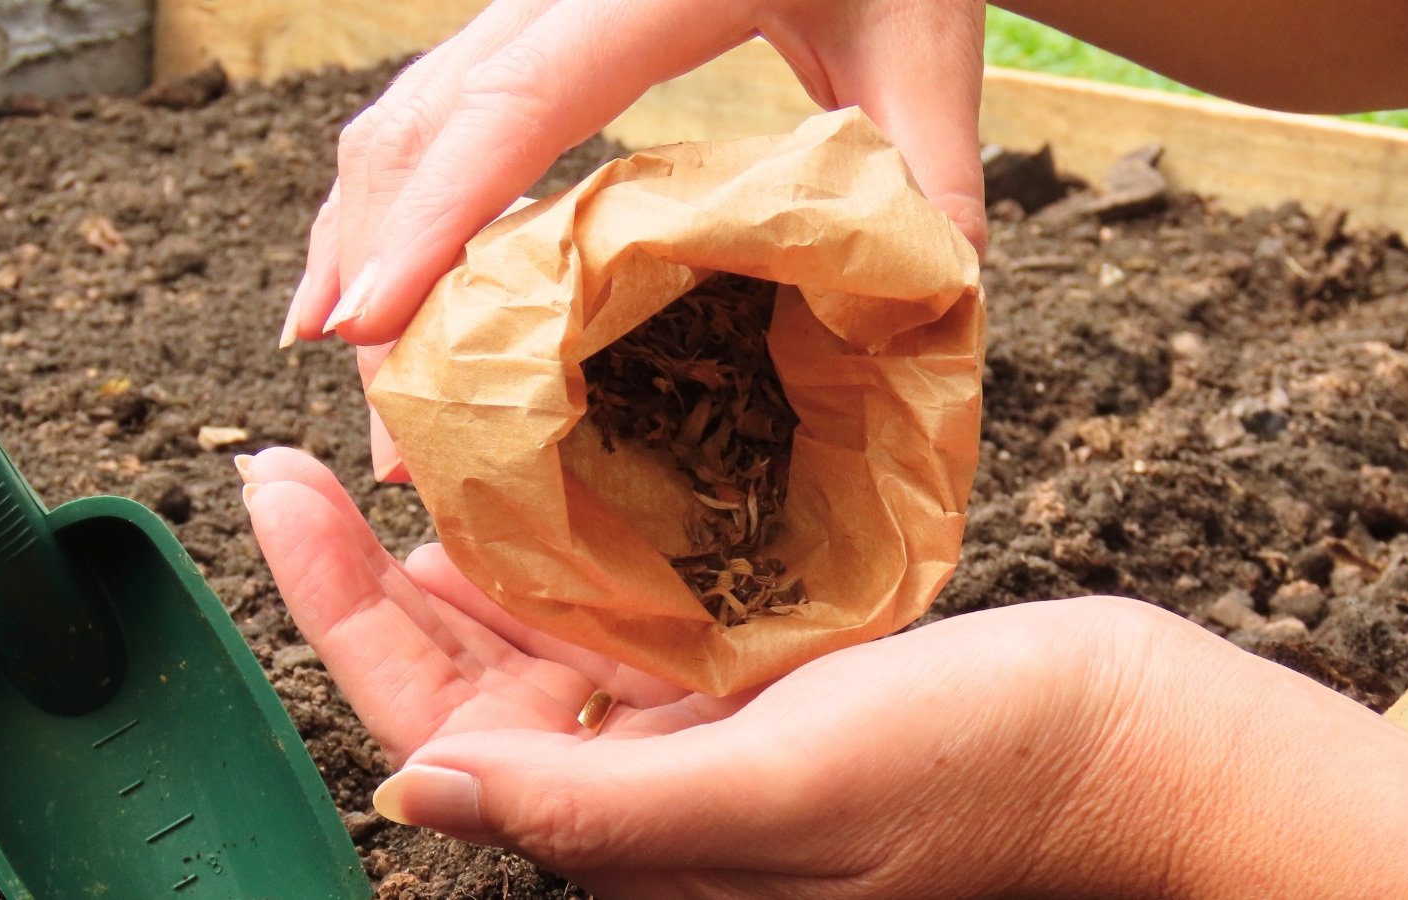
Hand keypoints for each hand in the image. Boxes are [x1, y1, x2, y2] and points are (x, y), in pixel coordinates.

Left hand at [242, 448, 1205, 896]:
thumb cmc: (989, 773)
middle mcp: (647, 797)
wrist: (1130, 745)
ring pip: (537, 641)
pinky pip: (625, 614)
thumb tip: (422, 787)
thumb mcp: (792, 792)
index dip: (344, 615)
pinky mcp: (748, 683)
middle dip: (371, 575)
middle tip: (298, 455)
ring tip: (396, 454)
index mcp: (638, 841)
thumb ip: (606, 810)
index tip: (277, 493)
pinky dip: (566, 549)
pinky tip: (534, 486)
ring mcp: (696, 737)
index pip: (444, 728)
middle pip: (467, 681)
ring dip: (457, 552)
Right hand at [279, 0, 988, 351]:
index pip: (518, 105)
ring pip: (404, 112)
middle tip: (393, 418)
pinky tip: (369, 273)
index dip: (437, 217)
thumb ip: (931, 184)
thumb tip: (928, 321)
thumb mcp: (926, 56)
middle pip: (428, 122)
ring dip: (363, 235)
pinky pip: (429, 108)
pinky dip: (390, 197)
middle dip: (381, 267)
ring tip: (352, 363)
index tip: (371, 326)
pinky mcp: (526, 22)